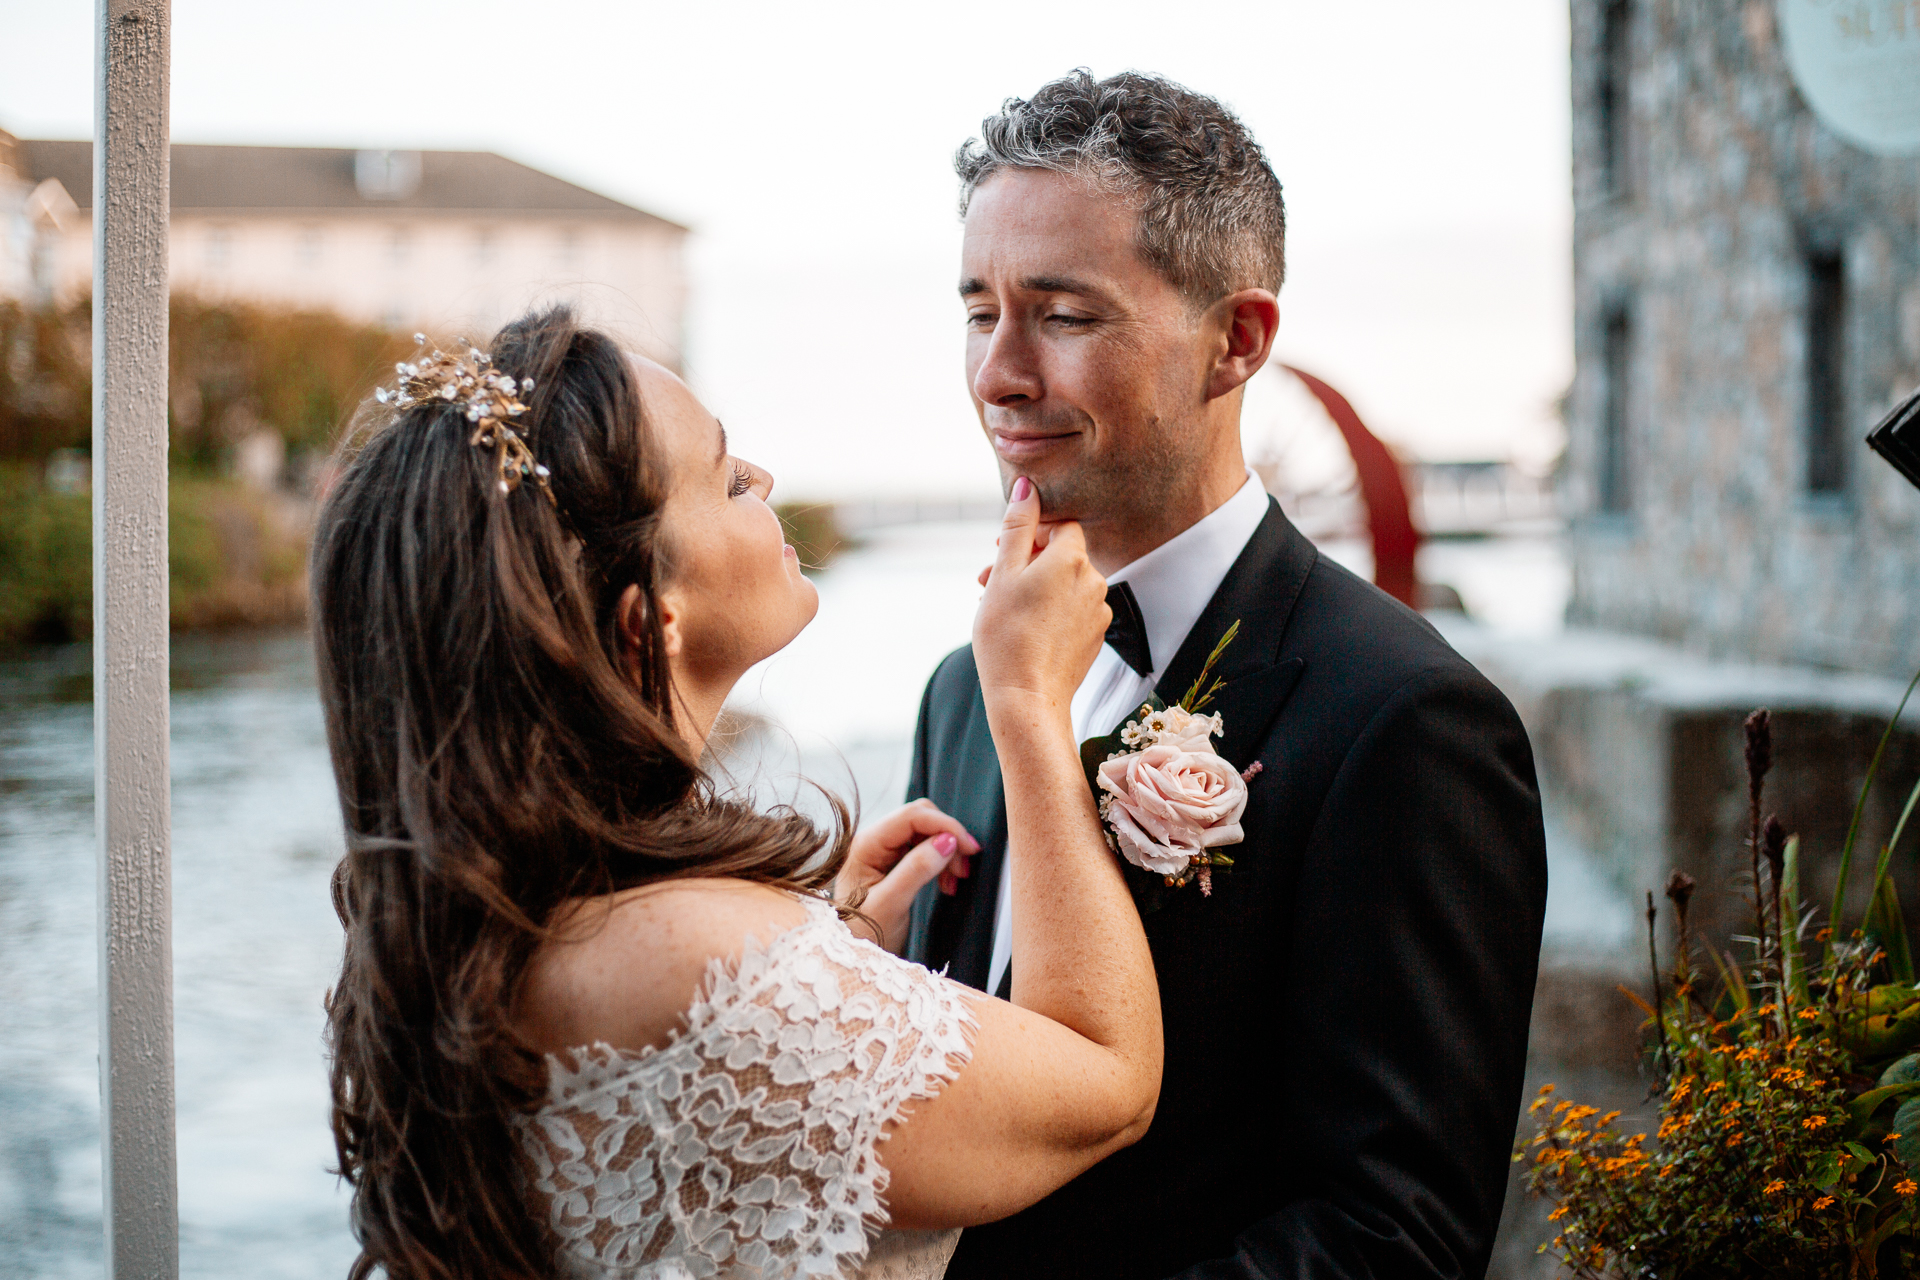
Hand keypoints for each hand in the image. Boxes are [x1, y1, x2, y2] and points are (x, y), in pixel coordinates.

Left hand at [836, 799, 979, 951]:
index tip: (969, 847)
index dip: (944, 826)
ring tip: (955, 881)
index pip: (911, 817)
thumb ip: (917, 870)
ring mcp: (882, 850)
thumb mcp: (891, 904)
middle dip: (947, 838)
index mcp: (865, 845)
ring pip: (925, 832)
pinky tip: (946, 883)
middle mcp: (873, 840)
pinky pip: (923, 848)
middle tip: (963, 869)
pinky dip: (940, 861)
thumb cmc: (862, 933)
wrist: (851, 955)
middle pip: (920, 819)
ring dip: (946, 851)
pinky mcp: (892, 862)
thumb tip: (947, 841)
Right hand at [972, 477, 1109, 714]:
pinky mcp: (1096, 637)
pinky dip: (1048, 611)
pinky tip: (1021, 628)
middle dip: (1025, 562)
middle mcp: (1094, 580)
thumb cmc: (1007, 634)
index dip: (1030, 534)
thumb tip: (1028, 485)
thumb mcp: (1004, 573)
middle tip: (987, 580)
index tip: (1002, 550)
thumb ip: (1017, 525)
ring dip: (1034, 588)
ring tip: (998, 607)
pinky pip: (1071, 611)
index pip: (1060, 526)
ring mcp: (1098, 611)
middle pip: (1061, 556)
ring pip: (1064, 585)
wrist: (1026, 697)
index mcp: (1073, 558)